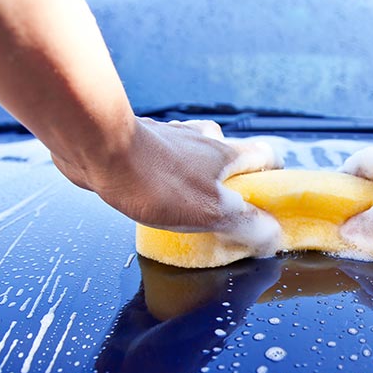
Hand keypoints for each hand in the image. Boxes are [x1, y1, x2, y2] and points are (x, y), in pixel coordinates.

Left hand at [53, 117, 281, 246]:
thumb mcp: (210, 213)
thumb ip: (246, 224)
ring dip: (196, 172)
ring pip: (195, 151)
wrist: (99, 149)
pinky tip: (151, 189)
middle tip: (220, 207)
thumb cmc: (156, 182)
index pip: (266, 155)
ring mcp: (171, 137)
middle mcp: (203, 138)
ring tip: (185, 200)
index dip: (272, 176)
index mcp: (226, 153)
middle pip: (230, 154)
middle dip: (230, 180)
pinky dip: (165, 170)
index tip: (267, 199)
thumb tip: (273, 236)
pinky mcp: (141, 141)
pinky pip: (163, 155)